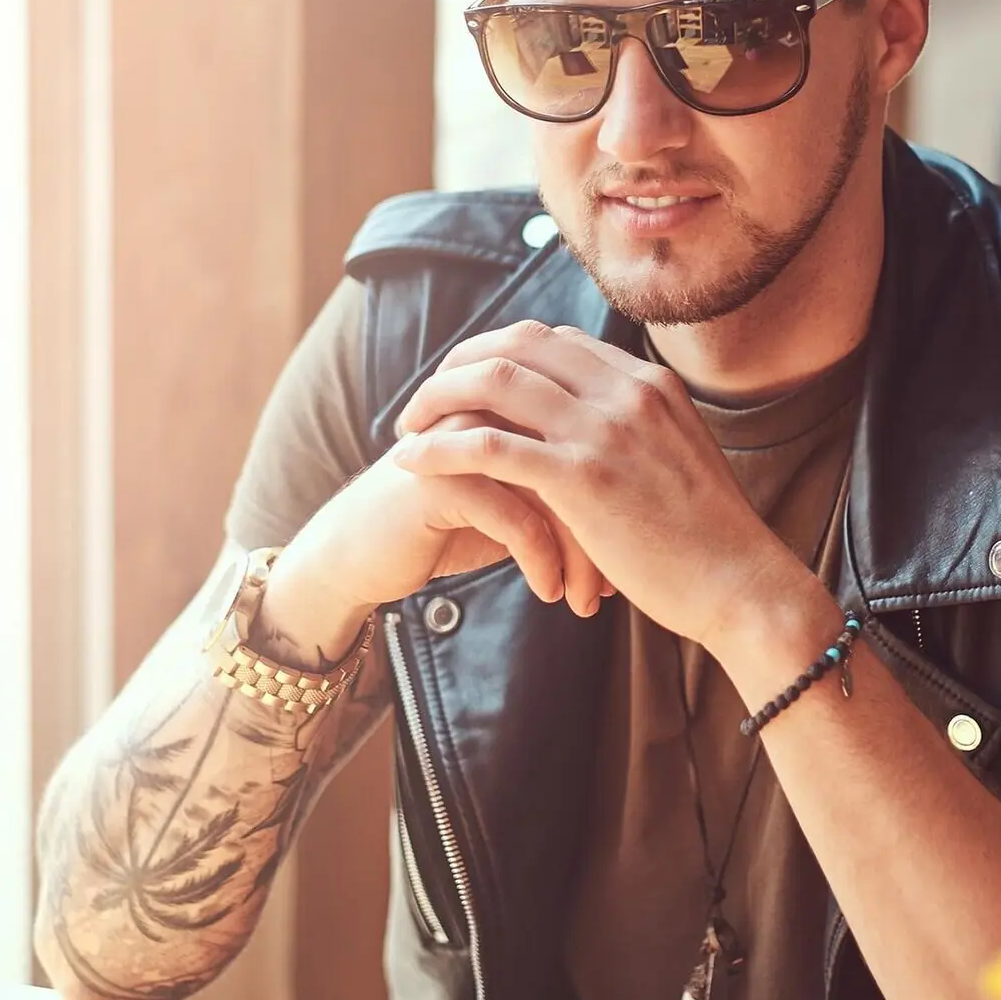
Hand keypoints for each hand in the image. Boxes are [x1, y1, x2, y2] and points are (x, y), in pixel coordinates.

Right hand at [258, 407, 609, 666]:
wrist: (361, 552)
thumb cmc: (451, 526)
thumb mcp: (519, 502)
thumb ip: (568, 486)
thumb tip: (638, 513)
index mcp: (522, 400)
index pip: (598, 439)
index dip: (625, 496)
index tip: (640, 554)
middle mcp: (498, 409)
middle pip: (583, 461)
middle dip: (610, 529)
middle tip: (621, 583)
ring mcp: (468, 437)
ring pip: (555, 490)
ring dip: (581, 554)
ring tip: (590, 599)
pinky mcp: (442, 478)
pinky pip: (516, 519)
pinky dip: (543, 562)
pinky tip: (552, 594)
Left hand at [391, 320, 801, 648]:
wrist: (744, 586)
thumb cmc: (711, 545)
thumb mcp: (678, 463)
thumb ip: (637, 437)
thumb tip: (596, 444)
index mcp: (649, 383)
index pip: (555, 339)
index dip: (499, 354)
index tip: (466, 383)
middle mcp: (626, 391)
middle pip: (519, 343)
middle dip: (459, 364)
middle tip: (424, 400)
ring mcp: (605, 429)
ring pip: (496, 380)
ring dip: (438, 397)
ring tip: (406, 427)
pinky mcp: (582, 477)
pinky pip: (490, 444)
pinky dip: (441, 447)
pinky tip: (411, 463)